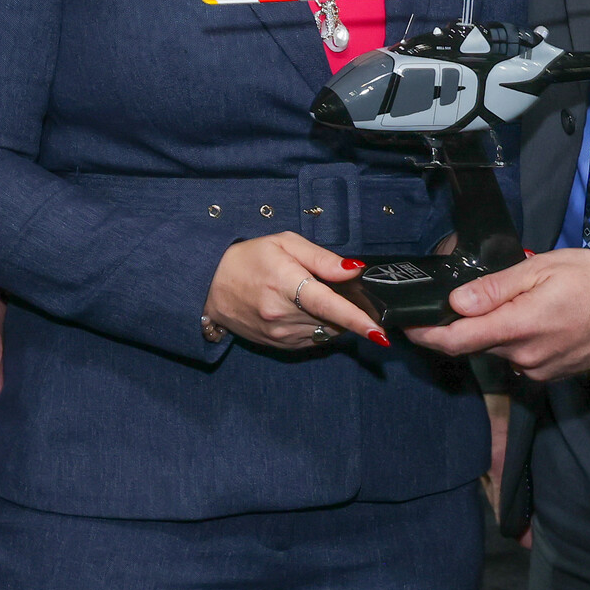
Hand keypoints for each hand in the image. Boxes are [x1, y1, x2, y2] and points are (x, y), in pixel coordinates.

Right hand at [203, 232, 387, 349]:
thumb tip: (354, 269)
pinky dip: (319, 326)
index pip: (327, 305)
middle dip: (347, 308)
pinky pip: (313, 340)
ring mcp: (280, 335)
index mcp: (284, 284)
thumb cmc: (248, 258)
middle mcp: (282, 316)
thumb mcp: (284, 243)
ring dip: (332, 318)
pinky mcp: (280, 347)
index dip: (356, 319)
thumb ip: (321, 258)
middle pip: (333, 320)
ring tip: (314, 295)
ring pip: (326, 332)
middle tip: (341, 288)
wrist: (210, 286)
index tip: (378, 331)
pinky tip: (305, 309)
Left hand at [405, 249, 589, 379]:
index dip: (425, 335)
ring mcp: (540, 371)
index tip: (403, 325)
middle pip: (474, 345)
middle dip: (458, 327)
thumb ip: (494, 289)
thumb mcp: (540, 269)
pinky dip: (512, 341)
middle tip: (452, 300)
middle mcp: (525, 358)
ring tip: (505, 301)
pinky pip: (519, 359)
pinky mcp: (553, 375)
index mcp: (518, 328)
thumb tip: (456, 303)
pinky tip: (526, 318)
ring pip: (498, 352)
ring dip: (489, 332)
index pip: (456, 341)